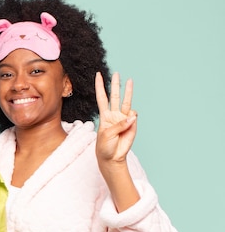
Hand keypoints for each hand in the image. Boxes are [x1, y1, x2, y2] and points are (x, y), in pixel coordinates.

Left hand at [95, 72, 139, 211]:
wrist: (112, 157)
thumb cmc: (105, 146)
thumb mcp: (107, 135)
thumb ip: (119, 125)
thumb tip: (132, 116)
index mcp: (104, 116)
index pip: (101, 98)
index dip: (100, 87)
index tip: (98, 75)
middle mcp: (114, 115)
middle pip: (114, 96)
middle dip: (115, 85)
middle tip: (116, 73)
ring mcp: (123, 119)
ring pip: (126, 102)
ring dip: (128, 91)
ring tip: (130, 80)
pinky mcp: (132, 124)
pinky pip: (133, 117)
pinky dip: (132, 118)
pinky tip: (130, 122)